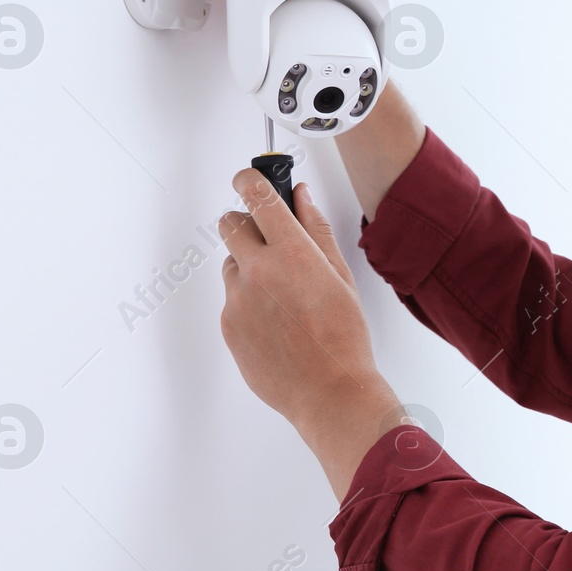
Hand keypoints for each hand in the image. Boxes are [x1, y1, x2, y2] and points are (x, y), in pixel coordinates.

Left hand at [219, 173, 400, 497]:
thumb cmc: (344, 338)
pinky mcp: (228, 326)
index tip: (249, 178)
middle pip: (230, 224)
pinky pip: (232, 300)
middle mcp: (258, 271)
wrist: (330, 392)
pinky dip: (249, 302)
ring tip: (282, 295)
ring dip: (248, 267)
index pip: (256, 195)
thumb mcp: (340, 276)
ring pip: (231, 265)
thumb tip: (301, 197)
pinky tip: (277, 322)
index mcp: (292, 253)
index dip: (249, 179)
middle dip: (245, 223)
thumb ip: (316, 229)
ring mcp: (238, 300)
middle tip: (268, 238)